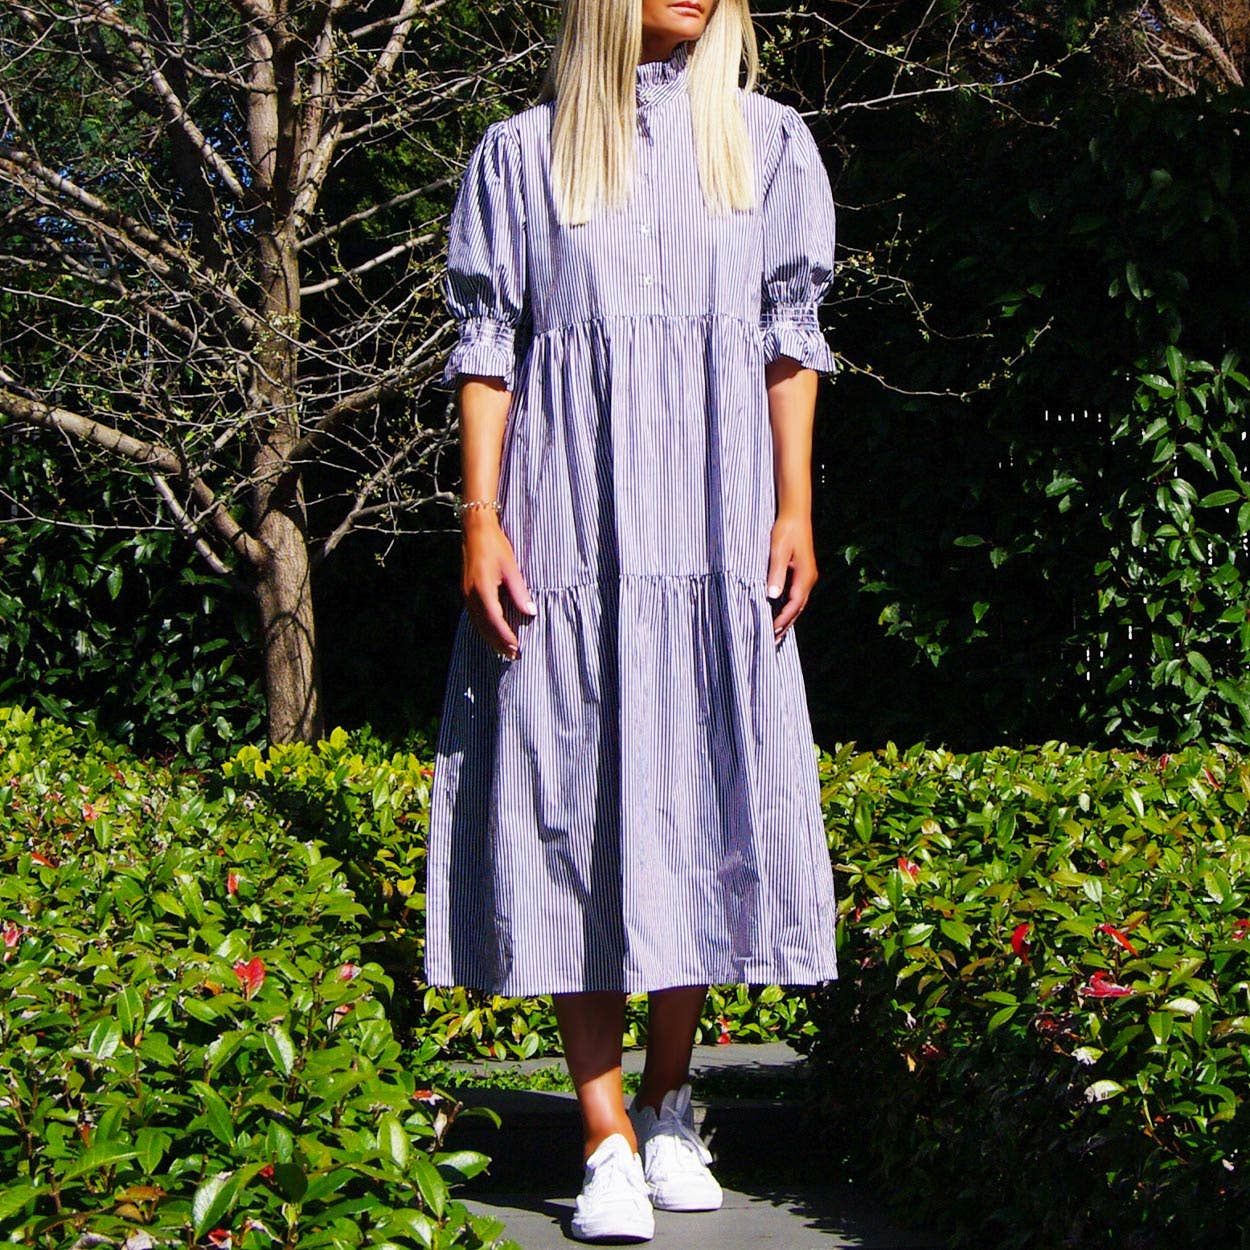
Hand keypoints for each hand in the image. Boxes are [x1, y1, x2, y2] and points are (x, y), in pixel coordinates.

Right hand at [461, 512, 536, 658]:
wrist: (475, 530)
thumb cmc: (496, 546)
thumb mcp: (511, 568)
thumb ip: (520, 592)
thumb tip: (531, 612)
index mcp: (482, 589)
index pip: (495, 620)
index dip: (506, 636)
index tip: (518, 647)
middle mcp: (471, 595)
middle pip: (485, 627)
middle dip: (499, 643)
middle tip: (514, 656)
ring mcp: (466, 594)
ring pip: (478, 624)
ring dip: (491, 639)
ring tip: (505, 650)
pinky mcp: (466, 592)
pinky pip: (474, 617)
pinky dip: (484, 628)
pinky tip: (493, 634)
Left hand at [766, 512, 817, 641]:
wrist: (795, 514)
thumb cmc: (786, 530)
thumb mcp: (778, 551)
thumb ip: (776, 573)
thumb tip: (772, 596)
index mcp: (805, 575)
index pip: (793, 604)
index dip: (783, 619)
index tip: (771, 630)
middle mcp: (809, 578)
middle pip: (798, 608)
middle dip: (786, 624)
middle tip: (772, 641)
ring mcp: (807, 576)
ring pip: (798, 603)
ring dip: (788, 618)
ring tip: (776, 633)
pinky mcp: (803, 572)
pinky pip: (797, 595)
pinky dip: (789, 607)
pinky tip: (780, 613)